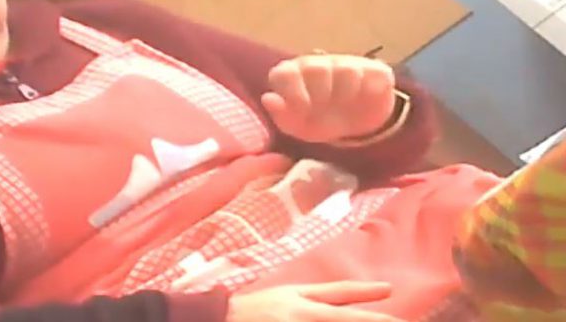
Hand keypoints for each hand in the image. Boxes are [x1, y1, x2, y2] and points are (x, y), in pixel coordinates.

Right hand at [227, 281, 403, 320]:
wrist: (217, 319)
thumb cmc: (251, 311)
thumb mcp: (283, 298)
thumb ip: (310, 299)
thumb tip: (340, 305)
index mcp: (299, 298)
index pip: (337, 292)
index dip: (364, 291)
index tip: (390, 289)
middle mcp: (300, 313)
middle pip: (346, 318)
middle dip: (377, 321)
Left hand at [261, 54, 395, 143]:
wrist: (355, 126)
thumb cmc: (317, 120)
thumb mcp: (298, 126)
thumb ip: (281, 114)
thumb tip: (268, 98)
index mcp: (292, 75)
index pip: (284, 74)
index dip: (293, 94)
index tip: (303, 111)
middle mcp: (317, 64)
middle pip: (316, 68)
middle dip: (321, 93)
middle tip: (325, 109)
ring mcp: (346, 63)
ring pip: (347, 70)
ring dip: (346, 93)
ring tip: (345, 105)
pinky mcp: (373, 69)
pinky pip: (375, 73)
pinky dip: (371, 90)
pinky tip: (365, 100)